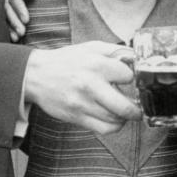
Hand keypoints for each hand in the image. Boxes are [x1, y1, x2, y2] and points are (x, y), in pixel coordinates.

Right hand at [4, 0, 56, 41]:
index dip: (19, 8)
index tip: (26, 20)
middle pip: (8, 7)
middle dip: (14, 20)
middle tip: (22, 32)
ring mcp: (6, 1)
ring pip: (5, 15)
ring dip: (11, 27)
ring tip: (18, 37)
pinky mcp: (8, 10)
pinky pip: (6, 20)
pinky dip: (10, 29)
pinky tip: (14, 38)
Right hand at [23, 41, 141, 133]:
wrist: (37, 75)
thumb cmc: (67, 60)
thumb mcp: (92, 47)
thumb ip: (116, 51)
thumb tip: (137, 58)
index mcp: (96, 65)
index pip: (129, 76)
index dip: (134, 78)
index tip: (133, 80)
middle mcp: (90, 85)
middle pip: (125, 106)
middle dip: (136, 109)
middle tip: (139, 107)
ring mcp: (82, 104)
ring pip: (115, 120)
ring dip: (125, 117)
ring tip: (125, 111)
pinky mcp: (76, 117)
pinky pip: (103, 129)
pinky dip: (114, 126)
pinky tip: (114, 119)